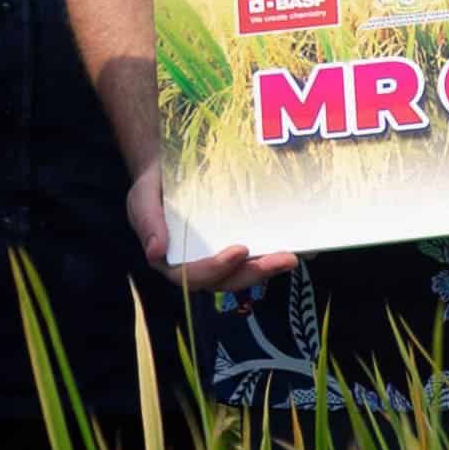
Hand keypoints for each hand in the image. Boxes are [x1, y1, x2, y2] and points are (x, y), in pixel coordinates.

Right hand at [127, 159, 296, 295]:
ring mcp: (221, 257)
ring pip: (246, 273)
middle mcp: (200, 265)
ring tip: (294, 257)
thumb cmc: (155, 188)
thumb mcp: (143, 199)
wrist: (172, 169)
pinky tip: (305, 250)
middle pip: (227, 280)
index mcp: (172, 261)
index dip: (216, 268)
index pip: (192, 275)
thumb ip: (148, 223)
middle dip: (256, 272)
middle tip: (284, 259)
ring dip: (270, 268)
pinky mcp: (241, 247)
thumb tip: (156, 253)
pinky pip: (259, 257)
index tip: (239, 250)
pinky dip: (277, 256)